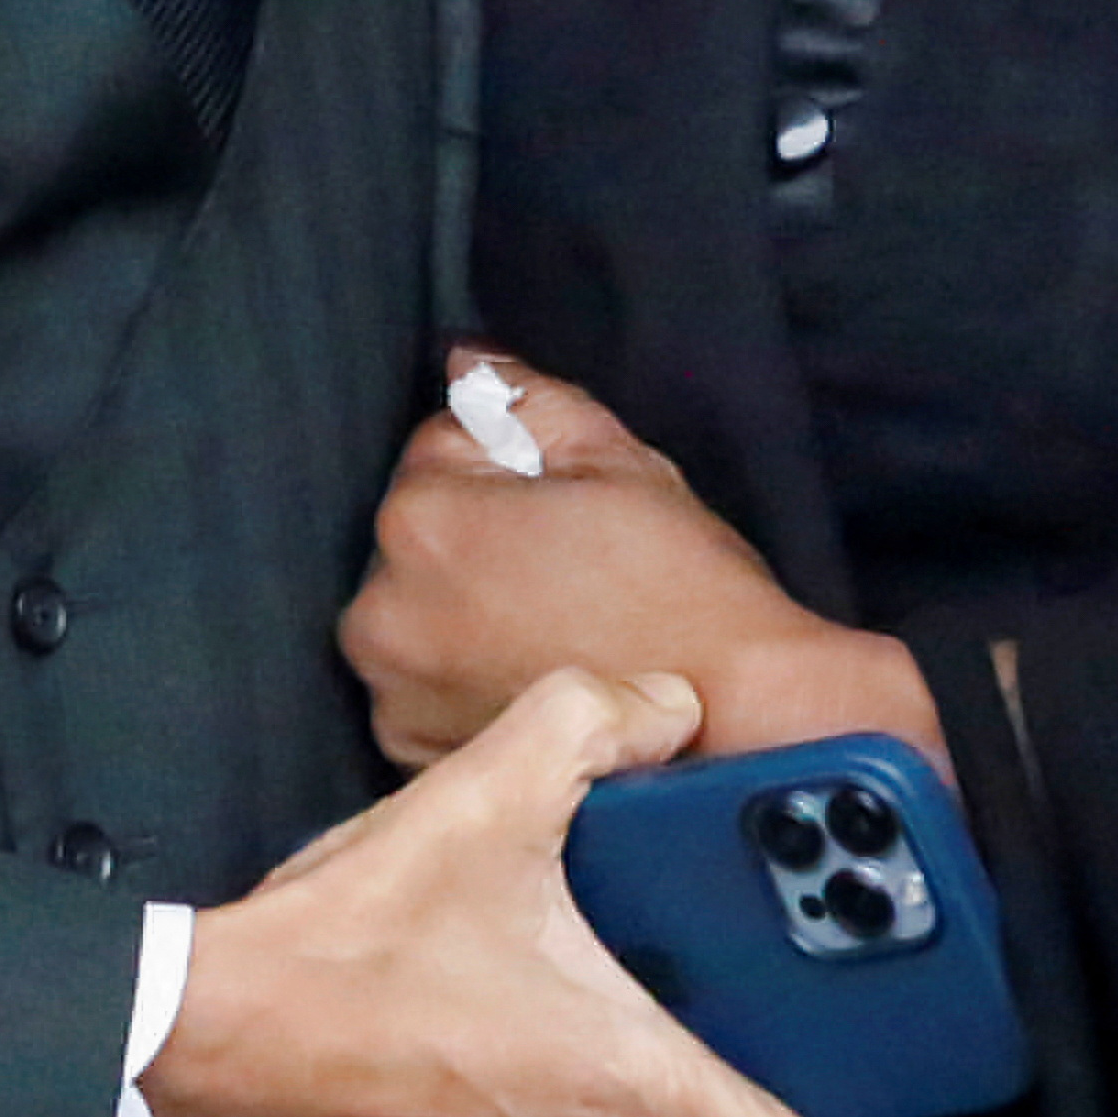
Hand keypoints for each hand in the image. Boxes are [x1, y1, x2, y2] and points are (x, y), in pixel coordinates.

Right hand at [147, 665, 868, 1116]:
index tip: (860, 1055)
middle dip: (782, 1103)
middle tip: (781, 1011)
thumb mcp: (485, 792)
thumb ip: (602, 718)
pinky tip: (585, 1039)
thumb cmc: (347, 948)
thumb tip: (670, 705)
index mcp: (632, 1099)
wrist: (207, 1047)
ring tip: (690, 1013)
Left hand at [338, 352, 943, 775]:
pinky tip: (535, 673)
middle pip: (418, 533)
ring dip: (462, 605)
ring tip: (556, 624)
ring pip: (417, 609)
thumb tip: (469, 361)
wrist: (735, 726)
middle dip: (476, 534)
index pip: (440, 446)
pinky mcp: (415, 755)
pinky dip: (463, 676)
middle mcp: (382, 613)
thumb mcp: (620, 461)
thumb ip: (530, 400)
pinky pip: (423, 684)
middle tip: (568, 566)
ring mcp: (394, 695)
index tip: (568, 504)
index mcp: (424, 521)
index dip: (511, 462)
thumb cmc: (684, 590)